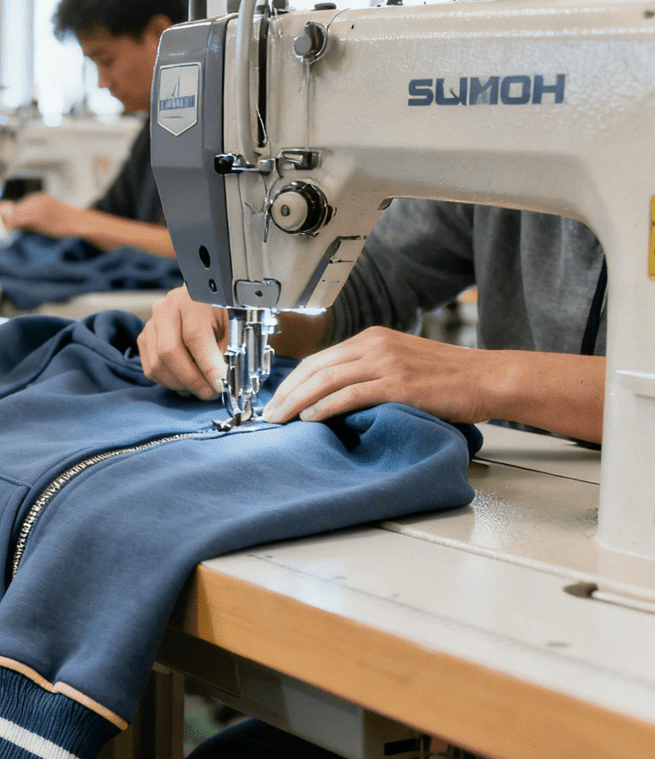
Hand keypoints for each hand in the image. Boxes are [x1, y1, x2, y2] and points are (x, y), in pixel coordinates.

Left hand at [0, 193, 86, 238]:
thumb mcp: (43, 219)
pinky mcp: (38, 216)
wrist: (79, 222)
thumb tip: (9, 225)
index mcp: (36, 199)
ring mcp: (37, 207)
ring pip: (13, 214)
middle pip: (9, 207)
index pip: (12, 205)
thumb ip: (27, 220)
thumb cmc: (62, 223)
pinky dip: (8, 225)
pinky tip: (2, 230)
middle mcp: (35, 200)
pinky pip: (19, 220)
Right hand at [138, 286, 228, 399]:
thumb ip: (231, 348)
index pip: (195, 337)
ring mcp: (152, 324)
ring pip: (157, 364)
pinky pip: (151, 369)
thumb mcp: (236, 323)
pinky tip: (187, 382)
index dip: (208, 366)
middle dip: (192, 380)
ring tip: (201, 388)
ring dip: (180, 384)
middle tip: (211, 393)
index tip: (221, 385)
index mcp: (192, 299)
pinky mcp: (145, 338)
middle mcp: (166, 309)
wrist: (206, 300)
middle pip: (169, 352)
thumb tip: (226, 378)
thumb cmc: (224, 312)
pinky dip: (169, 382)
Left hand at [263, 327, 497, 425]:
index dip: (292, 380)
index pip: (319, 359)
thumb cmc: (449, 378)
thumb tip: (334, 395)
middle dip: (286, 392)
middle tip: (268, 414)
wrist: (489, 379)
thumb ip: (370, 371)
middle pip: (315, 367)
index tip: (276, 400)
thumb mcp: (402, 363)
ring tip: (280, 420)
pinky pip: (351, 394)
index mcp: (373, 338)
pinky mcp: (400, 384)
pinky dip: (325, 406)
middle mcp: (376, 345)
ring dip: (297, 402)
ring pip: (326, 380)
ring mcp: (387, 363)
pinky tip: (310, 418)